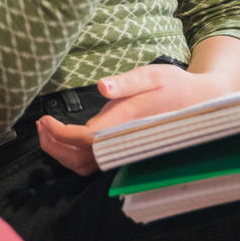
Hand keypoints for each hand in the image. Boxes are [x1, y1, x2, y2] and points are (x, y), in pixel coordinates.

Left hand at [35, 64, 237, 175]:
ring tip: (45, 131)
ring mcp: (124, 149)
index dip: (61, 134)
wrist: (199, 103)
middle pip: (81, 158)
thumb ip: (126, 82)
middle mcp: (124, 141)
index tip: (45, 119)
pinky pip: (94, 164)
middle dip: (54, 145)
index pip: (87, 139)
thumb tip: (102, 86)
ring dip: (61, 153)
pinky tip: (63, 138)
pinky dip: (73, 156)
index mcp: (128, 122)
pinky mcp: (123, 150)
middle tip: (40, 125)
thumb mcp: (153, 74)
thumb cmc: (175, 86)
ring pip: (86, 166)